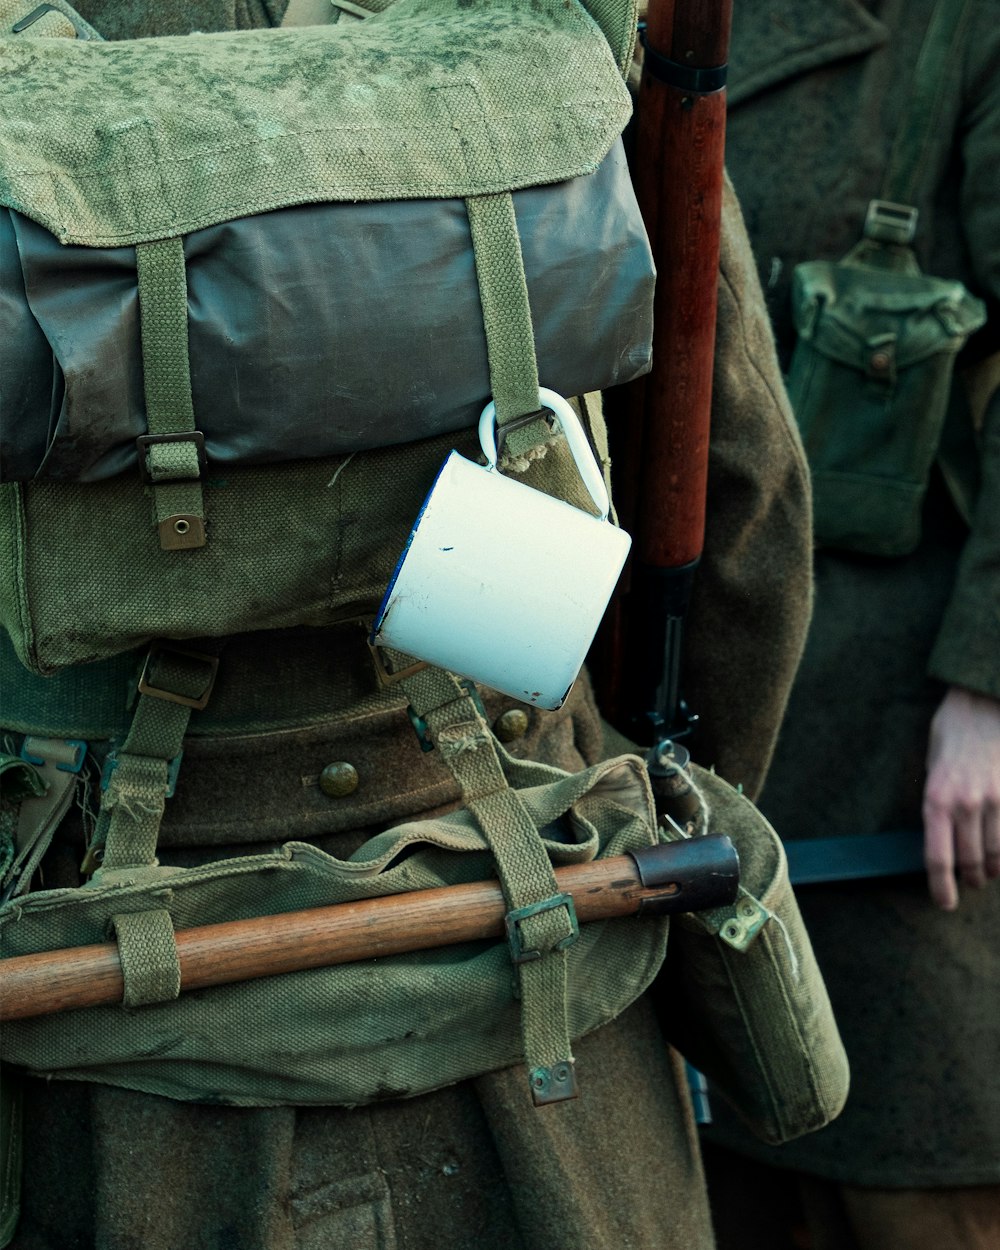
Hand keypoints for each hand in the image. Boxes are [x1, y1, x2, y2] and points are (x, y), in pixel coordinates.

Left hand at [923, 686, 999, 909]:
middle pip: (969, 861)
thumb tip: (938, 834)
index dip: (941, 887)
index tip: (945, 903)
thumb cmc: (950, 734)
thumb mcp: (930, 767)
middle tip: (969, 884)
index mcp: (935, 799)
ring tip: (987, 873)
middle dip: (970, 879)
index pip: (938, 857)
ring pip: (996, 854)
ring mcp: (995, 800)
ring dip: (992, 869)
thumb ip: (937, 802)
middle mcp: (965, 804)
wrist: (982, 703)